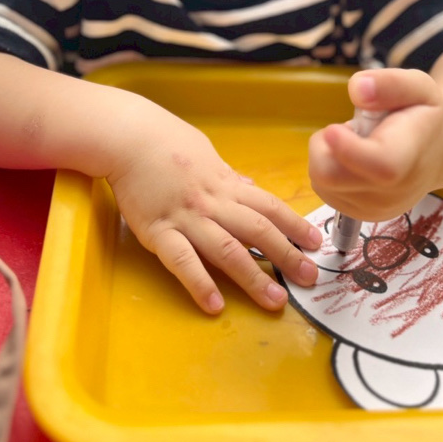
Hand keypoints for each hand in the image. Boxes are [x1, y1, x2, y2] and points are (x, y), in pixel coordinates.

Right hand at [106, 104, 321, 315]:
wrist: (127, 136)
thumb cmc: (164, 141)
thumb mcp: (205, 152)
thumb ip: (227, 175)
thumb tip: (249, 186)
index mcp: (225, 183)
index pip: (268, 206)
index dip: (294, 225)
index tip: (315, 243)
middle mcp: (212, 202)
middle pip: (257, 230)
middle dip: (287, 255)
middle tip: (309, 278)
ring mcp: (186, 218)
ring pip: (227, 250)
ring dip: (254, 277)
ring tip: (276, 301)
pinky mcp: (158, 231)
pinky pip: (182, 261)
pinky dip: (200, 283)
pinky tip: (215, 305)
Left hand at [308, 69, 442, 222]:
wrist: (436, 154)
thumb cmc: (423, 116)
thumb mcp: (417, 86)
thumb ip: (389, 83)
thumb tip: (357, 88)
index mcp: (411, 155)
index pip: (381, 165)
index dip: (350, 149)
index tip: (333, 129)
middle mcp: (394, 192)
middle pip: (334, 176)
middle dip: (327, 144)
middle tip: (350, 127)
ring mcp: (376, 209)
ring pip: (323, 181)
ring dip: (327, 155)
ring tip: (356, 142)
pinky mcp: (360, 215)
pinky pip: (323, 190)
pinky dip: (329, 169)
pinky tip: (352, 159)